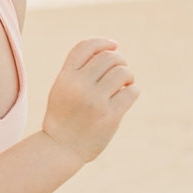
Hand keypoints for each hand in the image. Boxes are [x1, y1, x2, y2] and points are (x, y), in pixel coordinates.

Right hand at [42, 38, 138, 163]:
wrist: (60, 148)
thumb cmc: (64, 116)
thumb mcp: (61, 88)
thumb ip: (78, 70)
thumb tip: (111, 49)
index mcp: (65, 77)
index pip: (86, 47)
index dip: (103, 43)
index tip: (114, 45)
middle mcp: (79, 86)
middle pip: (109, 57)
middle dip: (119, 61)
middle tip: (120, 73)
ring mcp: (95, 101)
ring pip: (123, 72)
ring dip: (128, 76)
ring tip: (125, 85)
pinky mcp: (109, 116)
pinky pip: (131, 92)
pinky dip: (133, 91)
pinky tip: (126, 97)